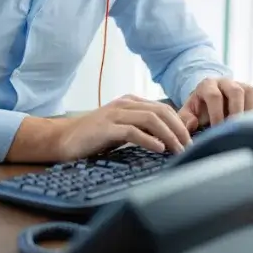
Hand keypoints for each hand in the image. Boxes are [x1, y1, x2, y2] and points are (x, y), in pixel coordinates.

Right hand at [56, 95, 192, 160]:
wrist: (63, 139)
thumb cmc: (94, 137)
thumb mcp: (121, 129)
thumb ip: (141, 129)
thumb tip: (168, 141)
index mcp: (130, 102)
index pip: (163, 108)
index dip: (179, 123)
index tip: (190, 141)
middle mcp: (124, 104)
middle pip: (161, 111)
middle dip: (178, 129)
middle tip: (189, 147)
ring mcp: (114, 114)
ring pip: (150, 119)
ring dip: (168, 135)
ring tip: (178, 150)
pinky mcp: (106, 128)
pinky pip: (132, 131)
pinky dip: (148, 140)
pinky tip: (159, 149)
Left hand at [178, 78, 252, 129]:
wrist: (210, 100)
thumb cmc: (199, 109)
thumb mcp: (188, 113)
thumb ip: (185, 120)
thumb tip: (191, 125)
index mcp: (208, 85)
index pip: (214, 96)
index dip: (216, 114)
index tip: (217, 130)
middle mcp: (226, 82)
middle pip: (236, 91)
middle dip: (236, 112)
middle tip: (234, 129)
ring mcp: (241, 85)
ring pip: (250, 92)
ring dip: (249, 111)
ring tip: (244, 128)